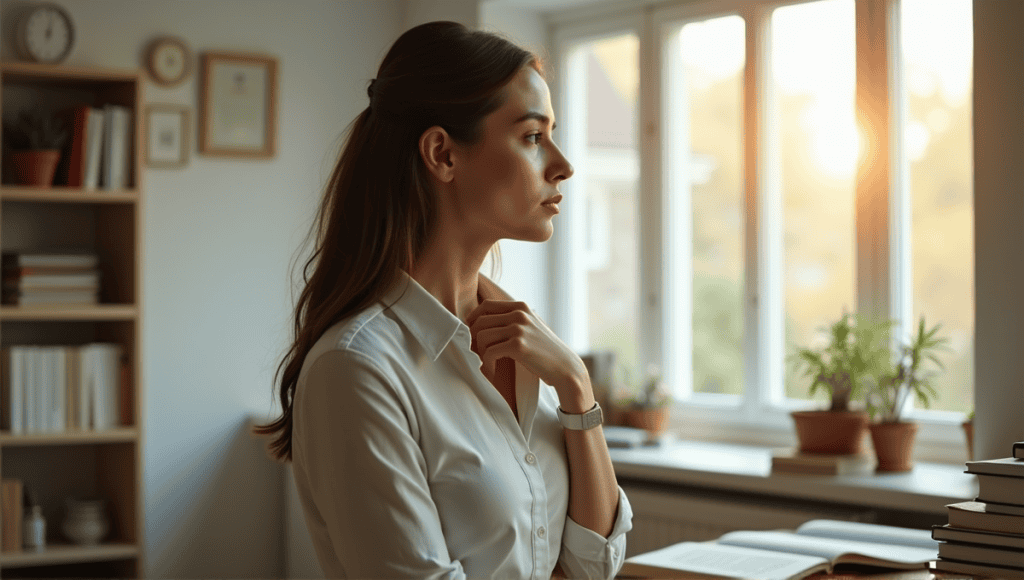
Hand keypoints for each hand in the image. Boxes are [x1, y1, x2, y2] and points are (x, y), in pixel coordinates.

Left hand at [465, 299, 590, 400]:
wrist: (565, 367)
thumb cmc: (546, 350)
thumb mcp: (532, 326)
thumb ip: (513, 319)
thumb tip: (484, 320)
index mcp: (521, 307)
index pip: (486, 305)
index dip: (474, 319)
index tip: (472, 333)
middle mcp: (519, 314)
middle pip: (480, 321)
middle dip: (473, 338)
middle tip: (476, 352)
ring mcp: (519, 329)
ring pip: (481, 336)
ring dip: (480, 352)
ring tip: (487, 362)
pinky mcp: (518, 346)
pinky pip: (489, 352)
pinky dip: (487, 363)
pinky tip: (493, 370)